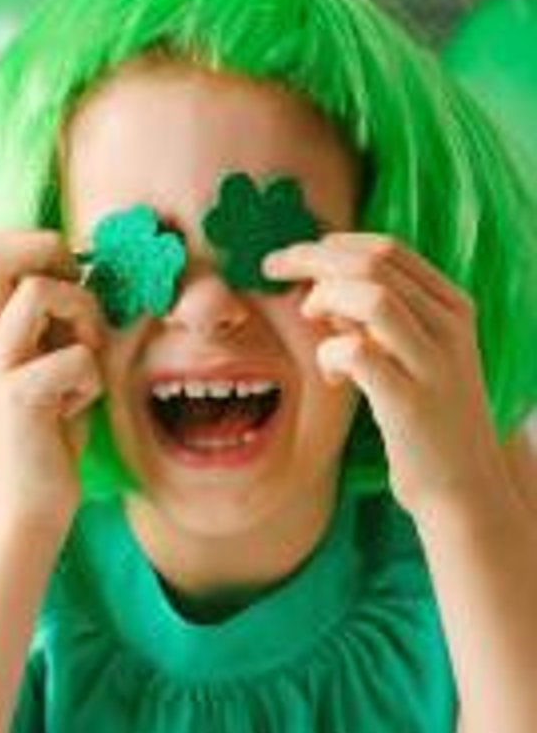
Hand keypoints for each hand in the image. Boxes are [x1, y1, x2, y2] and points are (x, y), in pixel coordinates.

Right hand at [0, 229, 104, 528]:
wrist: (31, 500)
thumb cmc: (50, 429)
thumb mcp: (53, 359)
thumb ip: (59, 318)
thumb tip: (92, 270)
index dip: (36, 241)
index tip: (71, 275)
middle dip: (53, 256)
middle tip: (79, 302)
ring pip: (40, 292)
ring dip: (83, 317)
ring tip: (86, 358)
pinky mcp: (18, 397)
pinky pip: (74, 356)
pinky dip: (92, 378)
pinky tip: (76, 406)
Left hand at [265, 233, 504, 517]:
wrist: (462, 488)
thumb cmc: (422, 416)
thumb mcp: (407, 352)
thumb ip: (374, 315)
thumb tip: (315, 282)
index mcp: (452, 305)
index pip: (387, 248)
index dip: (329, 244)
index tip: (291, 257)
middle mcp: (450, 327)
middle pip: (372, 263)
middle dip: (310, 260)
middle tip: (271, 272)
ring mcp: (435, 363)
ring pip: (372, 297)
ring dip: (325, 300)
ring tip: (312, 323)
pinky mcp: (411, 402)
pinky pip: (358, 353)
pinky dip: (329, 355)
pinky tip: (334, 378)